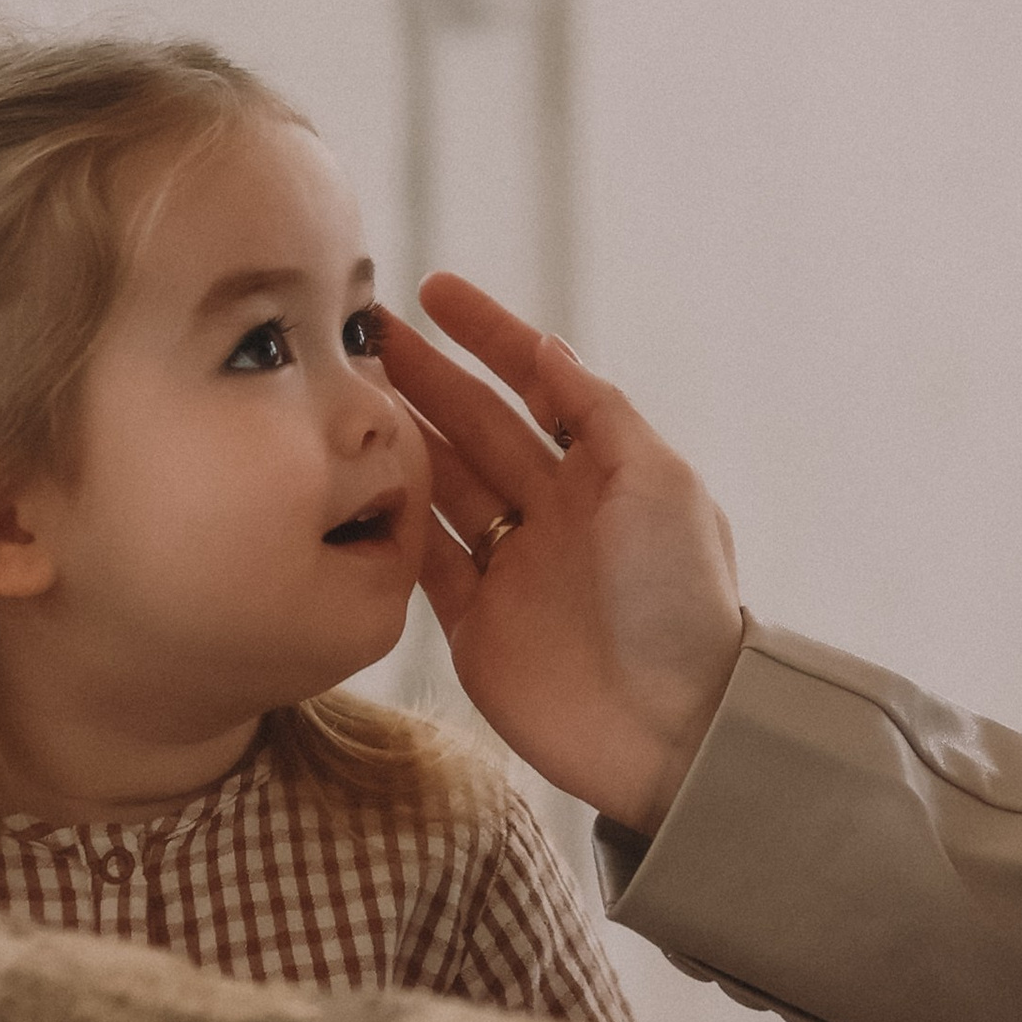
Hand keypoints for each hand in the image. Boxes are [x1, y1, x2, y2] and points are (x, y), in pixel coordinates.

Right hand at [381, 275, 742, 834]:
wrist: (673, 731)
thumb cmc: (679, 601)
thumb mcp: (658, 484)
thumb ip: (599, 412)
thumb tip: (546, 348)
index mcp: (606, 472)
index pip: (536, 383)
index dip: (487, 334)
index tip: (434, 290)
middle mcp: (556, 512)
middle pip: (476, 427)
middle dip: (423, 376)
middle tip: (359, 333)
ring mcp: (513, 568)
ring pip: (441, 485)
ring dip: (398, 438)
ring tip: (342, 394)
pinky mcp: (476, 626)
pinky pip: (423, 559)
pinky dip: (390, 519)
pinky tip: (352, 479)